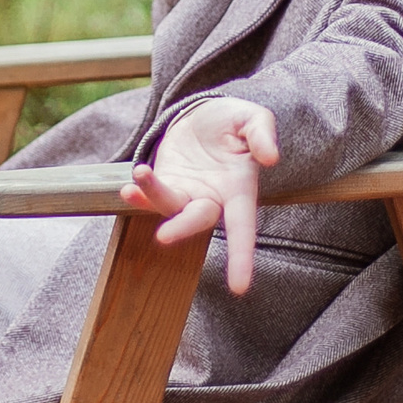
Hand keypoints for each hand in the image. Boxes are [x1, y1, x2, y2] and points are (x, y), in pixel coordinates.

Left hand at [120, 97, 281, 293]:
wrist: (203, 114)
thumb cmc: (234, 122)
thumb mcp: (254, 118)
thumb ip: (262, 135)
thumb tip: (271, 158)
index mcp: (239, 189)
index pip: (243, 228)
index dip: (241, 257)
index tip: (239, 288)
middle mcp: (212, 198)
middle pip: (198, 221)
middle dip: (181, 228)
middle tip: (164, 237)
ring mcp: (186, 192)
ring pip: (169, 206)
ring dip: (153, 195)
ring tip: (141, 173)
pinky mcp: (165, 182)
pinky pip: (151, 194)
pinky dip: (140, 192)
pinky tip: (131, 186)